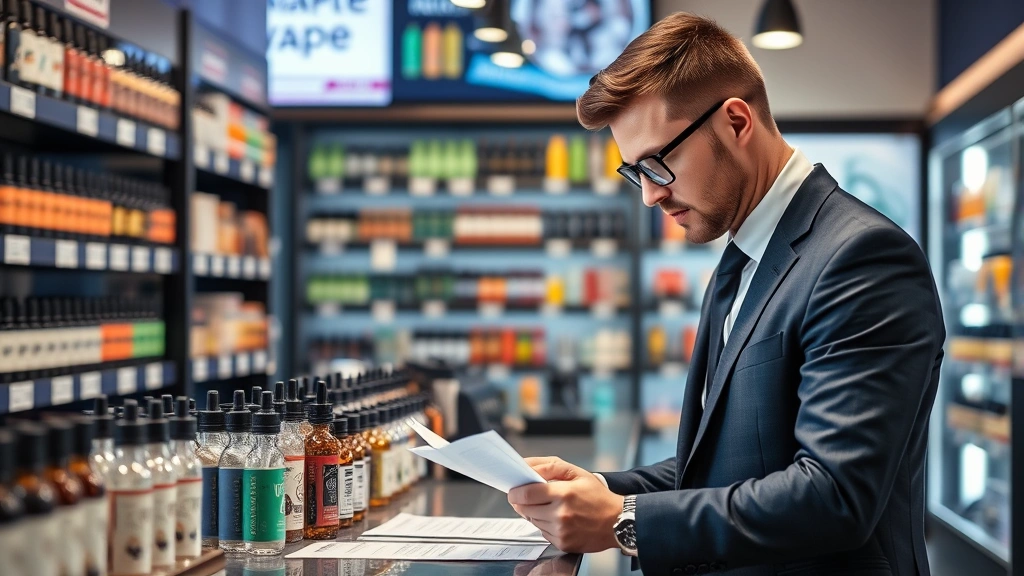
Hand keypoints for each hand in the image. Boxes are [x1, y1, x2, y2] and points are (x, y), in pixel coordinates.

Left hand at [508, 456, 623, 553]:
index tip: (513, 490)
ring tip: (550, 506)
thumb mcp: (577, 473)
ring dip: (534, 512)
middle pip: (525, 508)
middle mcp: (561, 514)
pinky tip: (558, 518)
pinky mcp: (562, 543)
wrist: (618, 522)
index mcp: (564, 493)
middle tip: (530, 497)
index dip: (515, 492)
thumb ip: (549, 466)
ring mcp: (561, 531)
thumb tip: (526, 465)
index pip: (526, 494)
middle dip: (522, 502)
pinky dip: (545, 524)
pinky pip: (542, 532)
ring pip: (532, 521)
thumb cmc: (598, 496)